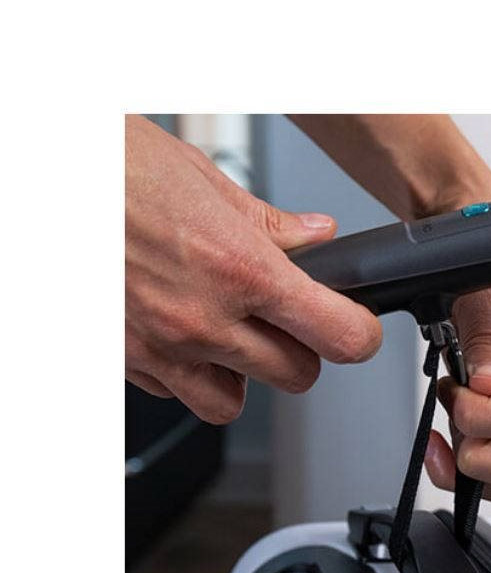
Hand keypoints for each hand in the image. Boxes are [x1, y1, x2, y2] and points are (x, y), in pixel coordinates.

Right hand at [125, 116, 381, 423]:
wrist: (48, 180)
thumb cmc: (116, 168)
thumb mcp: (206, 180)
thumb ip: (269, 223)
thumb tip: (317, 235)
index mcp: (240, 267)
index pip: (335, 333)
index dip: (360, 336)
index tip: (360, 329)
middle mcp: (203, 318)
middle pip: (295, 377)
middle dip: (302, 353)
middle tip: (289, 324)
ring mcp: (162, 346)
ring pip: (232, 404)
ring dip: (243, 377)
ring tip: (232, 338)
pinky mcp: (126, 359)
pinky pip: (175, 392)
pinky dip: (188, 373)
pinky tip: (181, 333)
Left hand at [424, 277, 490, 506]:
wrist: (477, 265)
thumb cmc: (486, 271)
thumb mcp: (483, 284)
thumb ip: (486, 332)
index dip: (489, 416)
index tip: (458, 390)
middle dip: (486, 454)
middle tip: (458, 415)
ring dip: (479, 470)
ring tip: (449, 429)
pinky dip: (467, 477)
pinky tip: (442, 449)